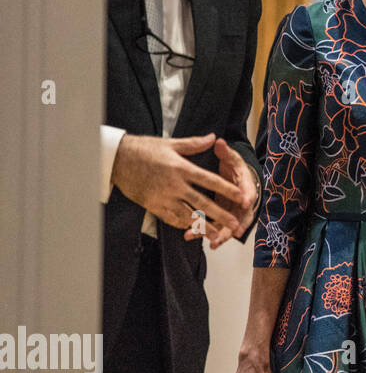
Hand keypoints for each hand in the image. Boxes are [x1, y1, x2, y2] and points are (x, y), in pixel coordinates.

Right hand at [111, 133, 245, 245]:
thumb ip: (194, 144)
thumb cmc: (144, 149)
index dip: (228, 190)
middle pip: (202, 203)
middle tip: (235, 225)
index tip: (241, 197)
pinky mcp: (152, 205)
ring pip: (187, 215)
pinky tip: (192, 229)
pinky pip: (170, 218)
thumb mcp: (171, 144)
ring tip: (216, 235)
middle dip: (220, 216)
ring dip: (203, 226)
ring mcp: (163, 197)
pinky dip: (182, 224)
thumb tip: (214, 138)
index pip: (210, 181)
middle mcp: (174, 185)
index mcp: (182, 168)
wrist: (117, 159)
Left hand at [194, 138, 257, 247]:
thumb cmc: (234, 169)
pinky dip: (201, 231)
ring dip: (215, 234)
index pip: (248, 194)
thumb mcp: (231, 159)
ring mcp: (229, 212)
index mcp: (245, 188)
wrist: (234, 179)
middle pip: (239, 218)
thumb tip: (219, 142)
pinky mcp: (219, 217)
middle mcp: (240, 204)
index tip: (244, 203)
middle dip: (232, 227)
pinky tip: (188, 235)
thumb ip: (225, 153)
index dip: (246, 198)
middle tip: (229, 234)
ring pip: (224, 227)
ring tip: (205, 240)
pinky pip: (211, 227)